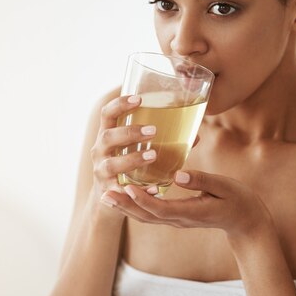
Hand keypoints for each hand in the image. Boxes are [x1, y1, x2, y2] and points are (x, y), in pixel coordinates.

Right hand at [90, 95, 157, 210]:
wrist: (112, 196)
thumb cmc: (129, 162)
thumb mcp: (138, 147)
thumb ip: (163, 139)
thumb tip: (196, 135)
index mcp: (107, 134)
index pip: (107, 114)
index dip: (120, 104)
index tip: (139, 98)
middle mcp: (99, 151)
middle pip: (108, 137)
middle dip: (130, 132)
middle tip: (153, 131)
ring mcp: (101, 172)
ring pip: (112, 164)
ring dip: (132, 159)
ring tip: (153, 155)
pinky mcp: (108, 192)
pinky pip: (121, 191)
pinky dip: (139, 190)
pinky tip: (155, 188)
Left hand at [103, 170, 273, 238]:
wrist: (246, 221)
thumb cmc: (238, 200)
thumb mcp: (224, 187)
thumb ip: (201, 181)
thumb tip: (177, 175)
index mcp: (192, 212)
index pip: (161, 209)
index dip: (142, 200)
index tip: (126, 188)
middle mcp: (180, 220)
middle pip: (147, 216)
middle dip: (125, 206)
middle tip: (104, 195)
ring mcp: (178, 220)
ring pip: (147, 217)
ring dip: (126, 207)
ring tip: (107, 196)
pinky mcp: (177, 217)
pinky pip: (153, 214)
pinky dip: (137, 206)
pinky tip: (126, 195)